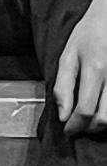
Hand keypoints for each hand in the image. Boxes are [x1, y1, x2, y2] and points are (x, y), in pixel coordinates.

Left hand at [55, 0, 106, 133]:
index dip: (75, 125)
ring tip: (87, 121)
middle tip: (76, 127)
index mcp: (95, 69)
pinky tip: (99, 110)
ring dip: (100, 125)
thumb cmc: (88, 35)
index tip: (67, 130)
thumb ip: (63, 85)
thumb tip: (62, 114)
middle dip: (87, 129)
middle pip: (103, 118)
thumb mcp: (68, 55)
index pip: (85, 109)